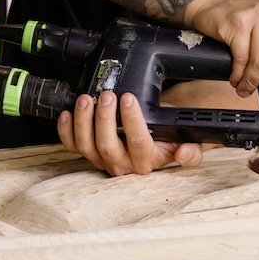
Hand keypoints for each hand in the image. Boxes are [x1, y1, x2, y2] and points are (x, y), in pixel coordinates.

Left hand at [57, 90, 204, 175]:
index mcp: (147, 161)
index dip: (132, 120)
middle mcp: (123, 164)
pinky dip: (66, 131)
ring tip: (86, 99)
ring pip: (87, 147)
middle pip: (108, 146)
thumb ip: (192, 151)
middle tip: (107, 95)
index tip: (128, 97)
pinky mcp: (89, 153)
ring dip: (83, 121)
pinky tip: (67, 113)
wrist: (156, 138)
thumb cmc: (169, 137)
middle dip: (104, 118)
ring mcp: (103, 160)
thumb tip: (185, 154)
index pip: (138, 143)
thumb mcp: (188, 142)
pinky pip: (72, 146)